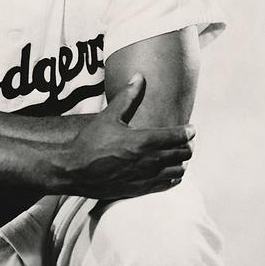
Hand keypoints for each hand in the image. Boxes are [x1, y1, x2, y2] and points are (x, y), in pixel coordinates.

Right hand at [58, 74, 194, 198]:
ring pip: (179, 170)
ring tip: (177, 154)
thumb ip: (128, 96)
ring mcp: (146, 177)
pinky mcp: (141, 189)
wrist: (74, 171)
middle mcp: (149, 160)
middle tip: (185, 139)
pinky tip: (168, 170)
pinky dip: (173, 176)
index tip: (190, 127)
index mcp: (143, 140)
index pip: (179, 136)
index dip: (189, 130)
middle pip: (184, 153)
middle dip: (188, 144)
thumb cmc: (90, 142)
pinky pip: (168, 184)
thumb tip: (139, 76)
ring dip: (182, 161)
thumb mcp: (108, 116)